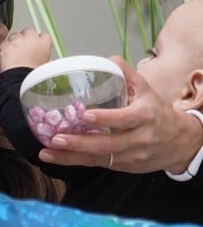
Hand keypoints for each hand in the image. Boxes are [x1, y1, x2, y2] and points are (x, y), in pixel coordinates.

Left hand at [0, 28, 51, 70]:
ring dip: (13, 42)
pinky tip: (6, 56)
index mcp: (44, 43)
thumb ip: (41, 53)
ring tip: (13, 54)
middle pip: (28, 31)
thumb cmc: (33, 75)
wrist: (22, 79)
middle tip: (22, 49)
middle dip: (25, 37)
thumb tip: (36, 54)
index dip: (38, 40)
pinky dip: (4, 48)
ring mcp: (18, 40)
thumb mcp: (44, 63)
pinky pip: (4, 43)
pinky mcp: (6, 45)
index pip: (43, 36)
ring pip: (14, 35)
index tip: (35, 45)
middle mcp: (32, 38)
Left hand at [38, 56, 202, 172]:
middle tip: (56, 138)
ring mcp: (131, 155)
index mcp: (146, 116)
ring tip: (47, 152)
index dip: (106, 118)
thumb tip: (108, 59)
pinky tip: (55, 157)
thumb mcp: (147, 90)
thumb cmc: (157, 112)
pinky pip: (97, 164)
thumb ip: (127, 75)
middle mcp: (139, 138)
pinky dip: (75, 162)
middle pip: (108, 144)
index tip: (85, 115)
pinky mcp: (123, 166)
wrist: (179, 142)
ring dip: (71, 157)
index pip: (126, 118)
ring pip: (99, 158)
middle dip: (80, 143)